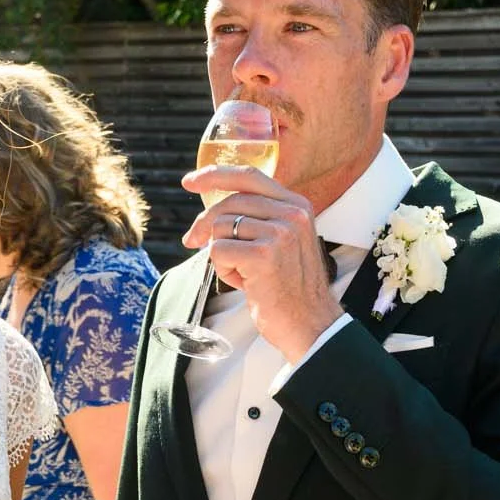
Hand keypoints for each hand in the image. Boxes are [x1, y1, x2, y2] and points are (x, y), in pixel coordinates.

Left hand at [182, 166, 340, 359]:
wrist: (309, 324)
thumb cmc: (288, 288)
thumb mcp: (282, 243)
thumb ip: (259, 220)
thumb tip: (211, 214)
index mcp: (297, 205)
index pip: (249, 176)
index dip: (216, 175)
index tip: (191, 181)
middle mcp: (292, 214)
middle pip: (229, 203)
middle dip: (204, 224)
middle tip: (191, 242)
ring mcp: (279, 233)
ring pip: (221, 228)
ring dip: (222, 255)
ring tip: (246, 274)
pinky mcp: (263, 255)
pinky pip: (218, 251)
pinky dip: (223, 270)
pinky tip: (246, 283)